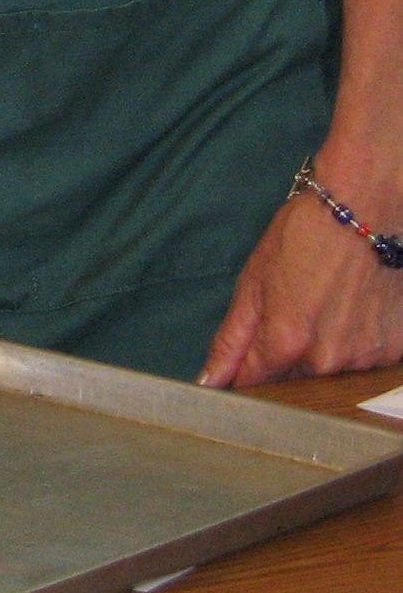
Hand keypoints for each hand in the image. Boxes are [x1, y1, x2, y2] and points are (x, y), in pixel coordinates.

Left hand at [200, 182, 402, 387]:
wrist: (364, 208)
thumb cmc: (304, 235)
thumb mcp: (252, 282)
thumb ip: (231, 340)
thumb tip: (208, 381)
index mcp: (286, 342)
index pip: (254, 384)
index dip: (245, 371)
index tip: (247, 353)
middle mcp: (328, 359)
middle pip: (294, 379)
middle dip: (284, 355)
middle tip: (292, 308)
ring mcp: (365, 356)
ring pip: (330, 370)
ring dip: (321, 349)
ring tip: (325, 304)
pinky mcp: (395, 350)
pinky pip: (362, 358)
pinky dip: (353, 341)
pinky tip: (351, 308)